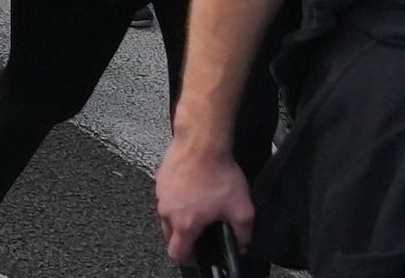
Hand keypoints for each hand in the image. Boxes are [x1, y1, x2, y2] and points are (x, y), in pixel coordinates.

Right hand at [158, 140, 256, 265]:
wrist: (202, 144)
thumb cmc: (217, 173)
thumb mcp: (243, 210)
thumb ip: (243, 234)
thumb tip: (242, 243)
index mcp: (185, 223)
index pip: (177, 253)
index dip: (189, 260)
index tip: (197, 257)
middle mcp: (168, 211)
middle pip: (169, 236)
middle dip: (184, 238)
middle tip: (201, 231)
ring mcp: (161, 195)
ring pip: (167, 216)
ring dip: (180, 217)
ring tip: (200, 206)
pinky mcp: (160, 181)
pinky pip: (167, 198)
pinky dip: (178, 199)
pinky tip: (195, 190)